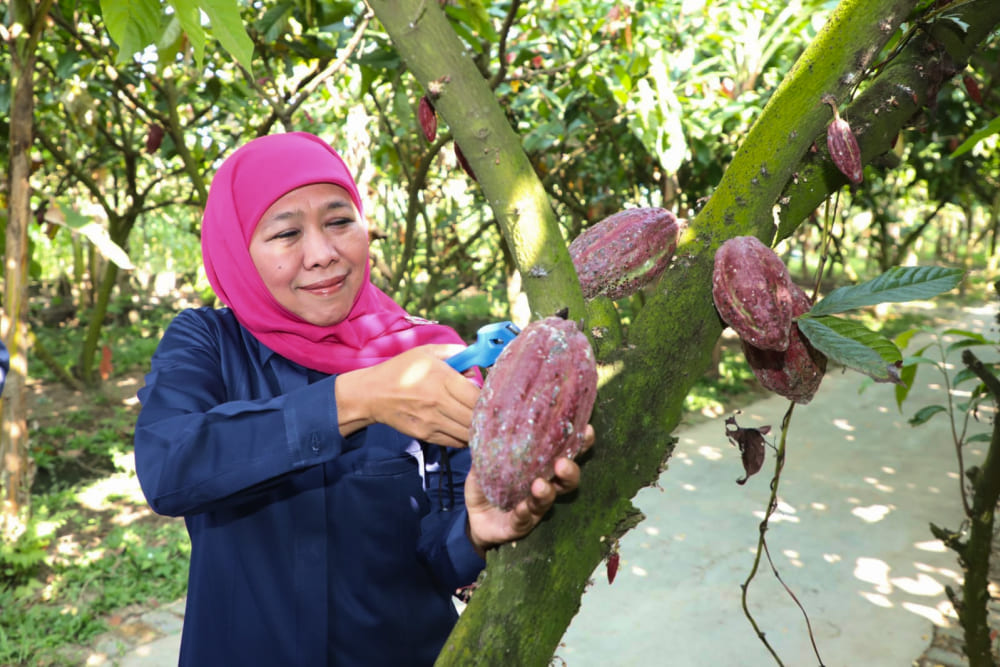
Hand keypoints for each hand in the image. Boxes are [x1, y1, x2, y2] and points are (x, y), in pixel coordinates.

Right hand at [335, 344, 479, 446]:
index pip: (478, 395)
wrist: (372, 394)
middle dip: (486, 415)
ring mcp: (432, 421)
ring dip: (477, 429)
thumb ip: (456, 353)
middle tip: (490, 411)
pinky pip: (455, 442)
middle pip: (476, 417)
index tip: (493, 396)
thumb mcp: (427, 352)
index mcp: (442, 378)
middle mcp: (438, 401)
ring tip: (479, 421)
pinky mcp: (426, 435)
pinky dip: (465, 437)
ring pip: (468, 433)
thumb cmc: (402, 369)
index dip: (491, 398)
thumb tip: (476, 364)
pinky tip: (465, 428)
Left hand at [465, 424, 594, 555]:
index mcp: (540, 467)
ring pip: (548, 501)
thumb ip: (490, 445)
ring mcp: (534, 508)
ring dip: (546, 493)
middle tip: (562, 463)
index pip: (565, 454)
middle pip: (567, 481)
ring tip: (539, 485)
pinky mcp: (519, 525)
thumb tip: (491, 419)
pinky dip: (523, 512)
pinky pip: (524, 519)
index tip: (588, 430)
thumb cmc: (486, 486)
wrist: (472, 518)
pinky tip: (521, 507)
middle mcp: (544, 487)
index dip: (580, 444)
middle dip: (570, 471)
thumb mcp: (484, 462)